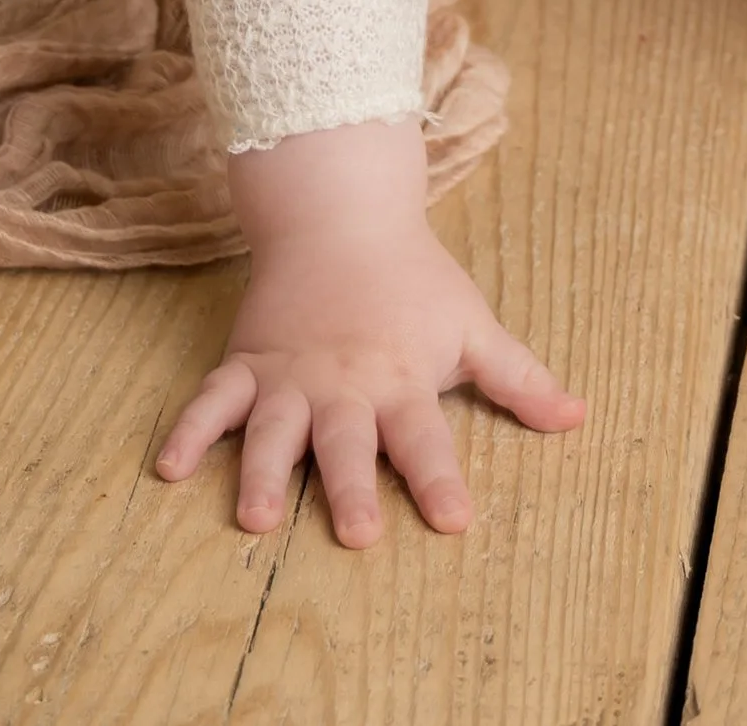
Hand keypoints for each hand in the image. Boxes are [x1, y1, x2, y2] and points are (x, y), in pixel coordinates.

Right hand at [155, 118, 584, 545]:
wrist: (341, 214)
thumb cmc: (414, 278)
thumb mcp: (472, 324)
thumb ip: (519, 379)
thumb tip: (579, 418)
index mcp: (401, 380)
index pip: (428, 438)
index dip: (440, 480)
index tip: (454, 521)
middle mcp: (344, 385)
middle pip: (350, 443)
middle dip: (352, 487)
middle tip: (356, 533)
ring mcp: (290, 375)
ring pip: (275, 429)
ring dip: (265, 471)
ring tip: (255, 517)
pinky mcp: (248, 362)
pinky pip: (213, 400)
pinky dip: (188, 430)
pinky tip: (168, 468)